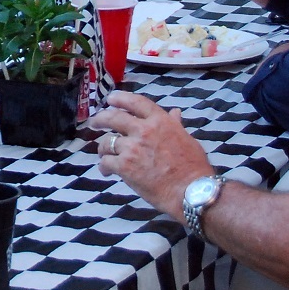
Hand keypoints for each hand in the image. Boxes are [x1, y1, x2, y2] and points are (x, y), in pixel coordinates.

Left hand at [92, 91, 212, 217]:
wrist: (190, 191)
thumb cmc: (193, 167)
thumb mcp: (187, 139)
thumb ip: (175, 125)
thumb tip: (175, 113)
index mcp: (160, 121)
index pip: (136, 102)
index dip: (120, 98)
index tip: (111, 99)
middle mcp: (143, 130)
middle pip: (113, 117)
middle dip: (101, 118)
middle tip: (95, 122)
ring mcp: (132, 148)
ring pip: (107, 142)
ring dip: (103, 148)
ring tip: (104, 154)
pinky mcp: (124, 166)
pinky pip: (106, 162)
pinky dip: (104, 166)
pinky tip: (107, 171)